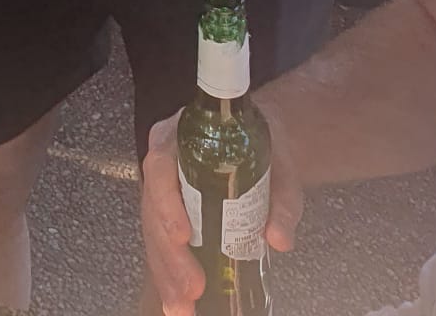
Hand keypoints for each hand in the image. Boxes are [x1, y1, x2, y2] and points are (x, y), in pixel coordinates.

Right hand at [141, 111, 304, 315]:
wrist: (260, 141)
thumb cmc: (264, 144)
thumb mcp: (280, 164)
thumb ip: (283, 199)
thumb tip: (279, 239)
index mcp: (182, 136)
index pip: (161, 167)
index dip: (167, 204)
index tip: (184, 236)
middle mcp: (165, 160)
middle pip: (153, 209)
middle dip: (170, 256)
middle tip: (192, 289)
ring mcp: (164, 188)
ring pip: (153, 233)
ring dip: (167, 273)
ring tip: (182, 307)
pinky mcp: (170, 212)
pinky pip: (162, 243)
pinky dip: (169, 275)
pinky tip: (177, 302)